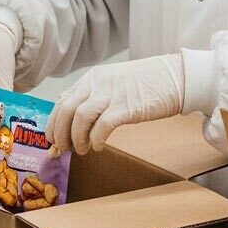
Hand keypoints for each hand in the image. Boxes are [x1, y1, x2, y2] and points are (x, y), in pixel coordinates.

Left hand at [47, 54, 183, 154]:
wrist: (176, 77)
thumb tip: (74, 121)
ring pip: (79, 118)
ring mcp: (112, 94)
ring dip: (77, 138)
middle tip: (63, 149)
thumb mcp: (114, 84)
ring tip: (82, 150)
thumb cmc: (147, 84)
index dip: (53, 123)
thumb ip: (94, 97)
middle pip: (66, 110)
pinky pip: (101, 126)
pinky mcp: (126, 107)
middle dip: (60, 133)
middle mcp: (97, 84)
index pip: (62, 101)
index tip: (52, 140)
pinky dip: (95, 140)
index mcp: (92, 78)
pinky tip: (98, 146)